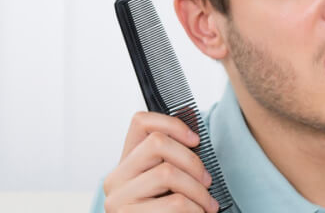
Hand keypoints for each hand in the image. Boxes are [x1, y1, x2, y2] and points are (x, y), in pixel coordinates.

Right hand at [103, 111, 219, 211]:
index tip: (196, 140)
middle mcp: (116, 179)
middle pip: (158, 143)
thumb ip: (175, 163)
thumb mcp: (170, 186)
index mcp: (127, 164)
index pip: (140, 122)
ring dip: (198, 191)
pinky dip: (196, 209)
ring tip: (207, 205)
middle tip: (207, 182)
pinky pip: (175, 203)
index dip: (172, 122)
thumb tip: (195, 139)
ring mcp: (118, 200)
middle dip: (193, 161)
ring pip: (168, 172)